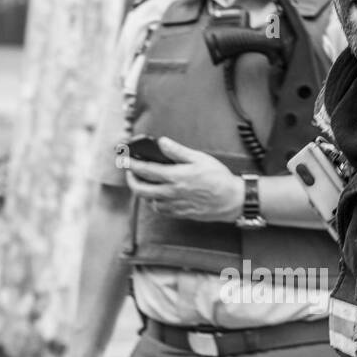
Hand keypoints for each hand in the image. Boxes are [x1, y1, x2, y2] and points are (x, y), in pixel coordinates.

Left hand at [124, 136, 243, 221]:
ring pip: (149, 201)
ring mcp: (175, 205)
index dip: (131, 164)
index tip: (123, 159)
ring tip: (143, 182)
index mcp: (175, 177)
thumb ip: (177, 151)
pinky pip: (161, 210)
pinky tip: (158, 196)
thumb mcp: (199, 158)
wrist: (233, 200)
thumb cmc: (219, 178)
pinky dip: (155, 202)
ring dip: (143, 192)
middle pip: (141, 190)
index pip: (145, 170)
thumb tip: (162, 142)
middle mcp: (172, 193)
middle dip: (131, 180)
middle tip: (130, 173)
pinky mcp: (181, 213)